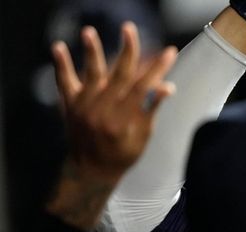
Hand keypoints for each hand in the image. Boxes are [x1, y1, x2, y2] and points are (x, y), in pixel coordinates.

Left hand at [46, 22, 177, 229]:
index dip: (157, 69)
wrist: (92, 171)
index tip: (169, 52)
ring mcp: (84, 107)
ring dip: (91, 52)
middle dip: (127, 51)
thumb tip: (167, 86)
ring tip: (89, 32)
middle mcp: (103, 111)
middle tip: (130, 30)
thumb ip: (152, 109)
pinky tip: (59, 47)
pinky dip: (61, 65)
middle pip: (118, 75)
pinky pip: (64, 82)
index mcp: (124, 121)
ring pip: (90, 75)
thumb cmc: (123, 155)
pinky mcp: (70, 105)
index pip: (143, 88)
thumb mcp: (143, 136)